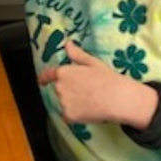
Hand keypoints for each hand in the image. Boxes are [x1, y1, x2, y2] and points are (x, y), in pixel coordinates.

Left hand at [38, 40, 157, 127]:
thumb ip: (76, 54)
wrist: (118, 99)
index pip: (47, 75)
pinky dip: (76, 116)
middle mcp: (59, 87)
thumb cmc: (108, 79)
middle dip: (69, 90)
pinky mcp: (69, 116)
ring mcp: (63, 102)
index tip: (42, 81)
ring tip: (91, 101)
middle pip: (59, 89)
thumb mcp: (93, 62)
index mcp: (63, 72)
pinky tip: (89, 111)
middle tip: (87, 91)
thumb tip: (67, 43)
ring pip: (64, 103)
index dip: (44, 78)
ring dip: (72, 103)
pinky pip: (68, 116)